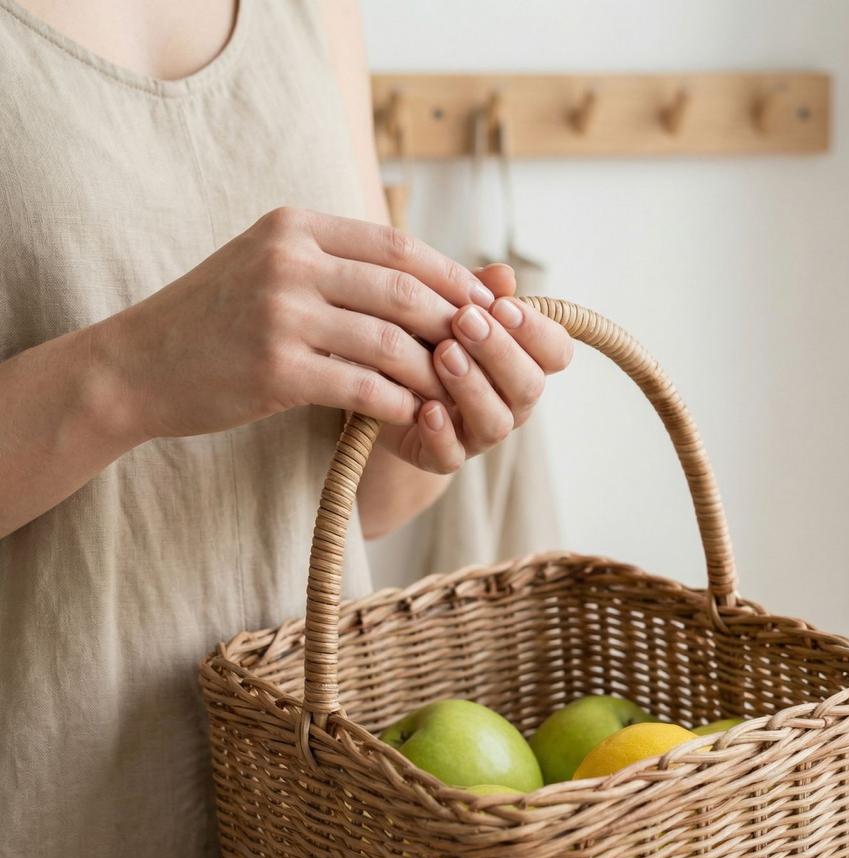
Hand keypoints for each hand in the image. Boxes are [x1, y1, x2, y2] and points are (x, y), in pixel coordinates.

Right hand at [97, 207, 496, 439]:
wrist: (138, 364)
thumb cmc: (216, 319)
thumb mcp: (270, 266)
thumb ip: (335, 263)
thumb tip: (421, 279)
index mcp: (295, 226)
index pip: (397, 244)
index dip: (451, 275)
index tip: (485, 303)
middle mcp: (290, 260)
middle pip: (404, 289)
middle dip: (455, 324)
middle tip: (485, 352)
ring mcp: (281, 314)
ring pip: (391, 342)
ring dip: (434, 371)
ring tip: (455, 391)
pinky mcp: (275, 368)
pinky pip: (363, 386)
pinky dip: (398, 403)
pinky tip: (414, 416)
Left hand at [379, 263, 573, 472]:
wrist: (378, 384)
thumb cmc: (424, 339)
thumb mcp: (444, 306)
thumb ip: (473, 291)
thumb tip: (504, 274)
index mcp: (522, 361)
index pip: (555, 352)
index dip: (536, 331)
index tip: (501, 305)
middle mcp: (510, 401)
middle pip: (529, 386)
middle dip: (500, 351)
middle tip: (465, 319)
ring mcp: (478, 434)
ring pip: (495, 422)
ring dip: (472, 386)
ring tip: (443, 355)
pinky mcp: (441, 458)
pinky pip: (451, 456)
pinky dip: (441, 434)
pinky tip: (426, 408)